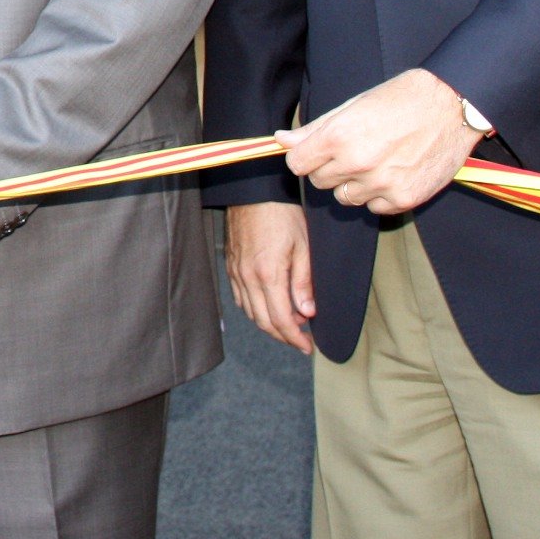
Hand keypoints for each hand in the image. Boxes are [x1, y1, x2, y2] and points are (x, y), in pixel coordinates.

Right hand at [225, 201, 315, 352]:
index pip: (281, 320)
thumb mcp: (303, 247)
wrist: (253, 191)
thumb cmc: (282, 214)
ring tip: (290, 323)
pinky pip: (241, 299)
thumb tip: (308, 313)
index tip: (308, 346)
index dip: (295, 339)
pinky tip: (269, 306)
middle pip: (263, 322)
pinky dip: (255, 310)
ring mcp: (236, 273)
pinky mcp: (231, 266)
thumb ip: (304, 283)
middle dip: (283, 336)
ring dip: (270, 324)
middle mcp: (247, 278)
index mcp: (268, 275)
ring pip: (251, 313)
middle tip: (301, 340)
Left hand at [277, 67, 480, 216]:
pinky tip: (395, 172)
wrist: (452, 105)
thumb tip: (281, 140)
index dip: (305, 157)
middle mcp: (357, 163)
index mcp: (338, 137)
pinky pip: (375, 208)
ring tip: (378, 160)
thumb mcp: (352, 106)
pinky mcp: (404, 199)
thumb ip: (315, 129)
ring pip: (346, 197)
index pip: (297, 164)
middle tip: (355, 150)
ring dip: (355, 184)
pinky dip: (380, 195)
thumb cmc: (401, 99)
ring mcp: (381, 184)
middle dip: (330, 169)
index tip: (316, 152)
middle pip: (320, 182)